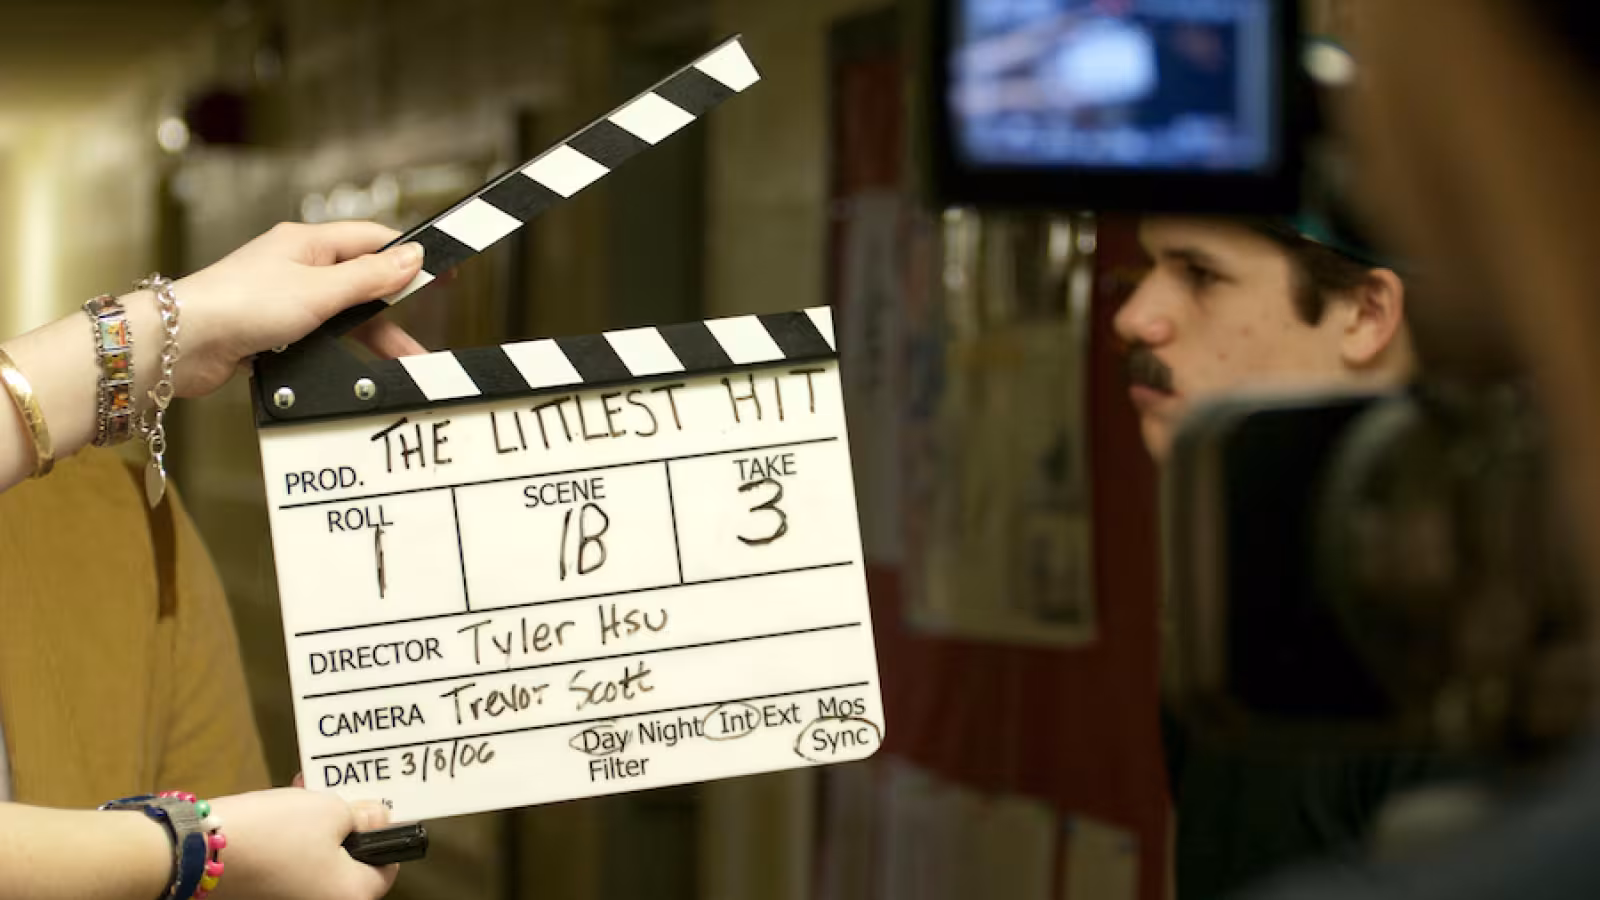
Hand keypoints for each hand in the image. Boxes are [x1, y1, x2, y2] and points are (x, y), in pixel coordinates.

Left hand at [168, 221, 427, 398]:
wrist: (179, 345)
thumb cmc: (237, 304)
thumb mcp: (319, 290)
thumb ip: (369, 278)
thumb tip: (412, 258)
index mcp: (308, 243)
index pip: (372, 240)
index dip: (409, 256)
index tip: (441, 272)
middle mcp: (297, 267)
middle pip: (362, 284)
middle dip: (394, 312)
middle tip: (424, 330)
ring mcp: (285, 299)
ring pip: (345, 317)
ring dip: (373, 339)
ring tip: (403, 363)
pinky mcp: (273, 332)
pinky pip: (322, 338)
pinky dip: (344, 353)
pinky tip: (357, 368)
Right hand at [207, 788, 398, 899]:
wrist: (197, 849)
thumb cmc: (272, 832)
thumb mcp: (330, 811)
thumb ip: (363, 817)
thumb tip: (379, 819)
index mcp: (350, 896)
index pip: (384, 869)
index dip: (381, 835)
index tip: (371, 812)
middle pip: (348, 864)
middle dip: (343, 824)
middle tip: (335, 796)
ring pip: (317, 861)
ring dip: (316, 827)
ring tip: (303, 793)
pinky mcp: (263, 894)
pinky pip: (290, 866)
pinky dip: (292, 841)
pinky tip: (282, 811)